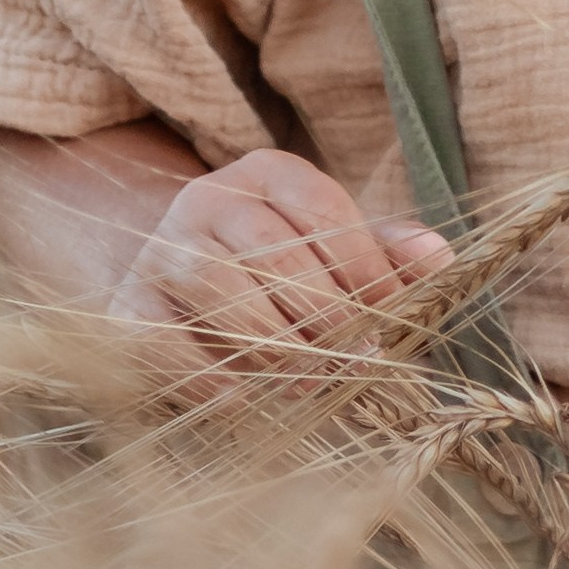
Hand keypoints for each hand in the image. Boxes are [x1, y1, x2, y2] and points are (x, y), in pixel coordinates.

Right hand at [107, 148, 452, 370]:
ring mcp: (161, 249)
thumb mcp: (336, 249)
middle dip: (327, 316)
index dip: (364, 265)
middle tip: (360, 360)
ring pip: (221, 291)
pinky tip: (247, 396)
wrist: (182, 283)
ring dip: (275, 346)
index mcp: (266, 172)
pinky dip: (208, 375)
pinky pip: (164, 341)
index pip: (321, 206)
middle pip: (274, 252)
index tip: (393, 316)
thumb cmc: (280, 268)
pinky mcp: (128, 305)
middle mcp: (207, 198)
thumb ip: (387, 253)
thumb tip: (440, 258)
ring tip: (312, 381)